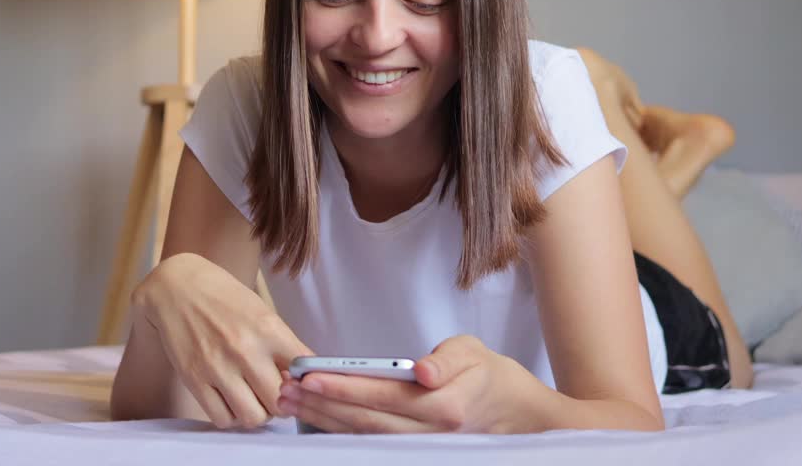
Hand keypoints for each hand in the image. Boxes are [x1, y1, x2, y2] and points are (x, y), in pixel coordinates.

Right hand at [135, 252, 312, 428]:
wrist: (177, 287)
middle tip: (273, 394)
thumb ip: (282, 345)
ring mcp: (218, 368)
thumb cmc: (224, 297)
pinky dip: (230, 415)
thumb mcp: (262, 312)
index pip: (304, 371)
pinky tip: (230, 400)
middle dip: (282, 403)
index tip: (299, 383)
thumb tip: (300, 380)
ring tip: (251, 398)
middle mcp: (246, 350)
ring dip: (257, 413)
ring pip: (253, 417)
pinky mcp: (194, 380)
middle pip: (280, 403)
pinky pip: (222, 418)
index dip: (306, 382)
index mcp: (269, 330)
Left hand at [277, 335, 551, 433]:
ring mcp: (421, 447)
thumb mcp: (473, 352)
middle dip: (321, 406)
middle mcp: (431, 434)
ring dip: (323, 421)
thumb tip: (424, 371)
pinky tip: (315, 419)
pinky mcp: (414, 450)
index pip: (384, 397)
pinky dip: (341, 432)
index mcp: (444, 406)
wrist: (516, 415)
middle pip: (365, 421)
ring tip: (290, 404)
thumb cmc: (488, 375)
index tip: (311, 377)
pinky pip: (372, 443)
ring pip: (364, 436)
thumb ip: (448, 359)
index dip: (344, 388)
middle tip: (285, 391)